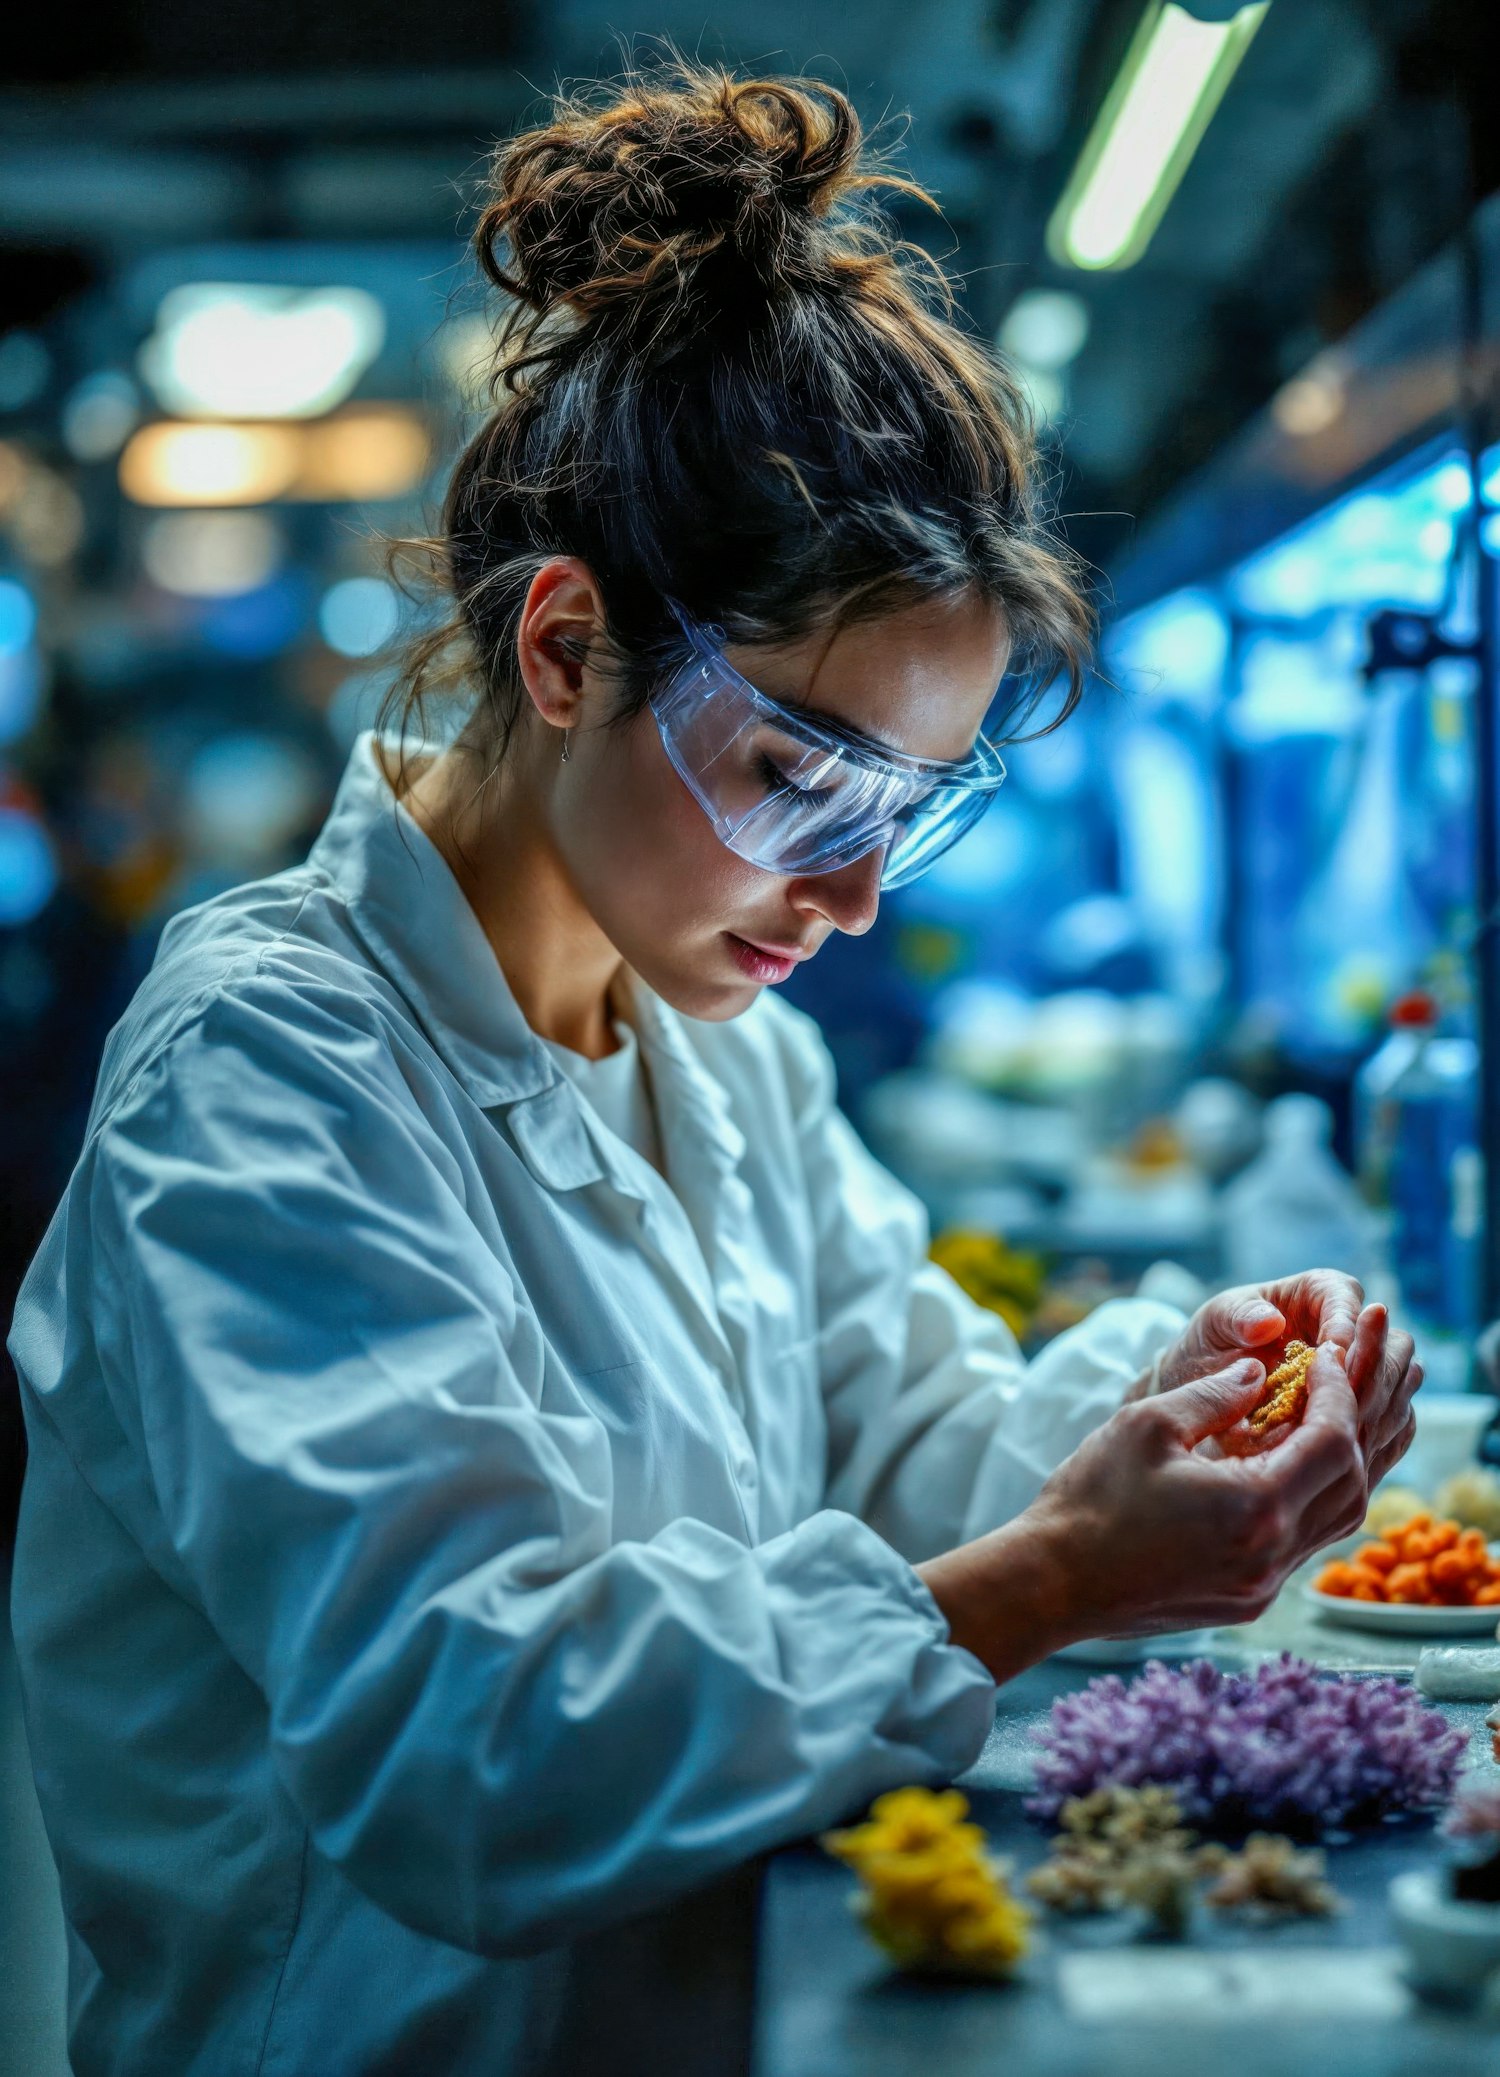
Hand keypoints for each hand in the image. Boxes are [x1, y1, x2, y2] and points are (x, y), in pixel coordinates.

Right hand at [919, 1350, 1366, 1680]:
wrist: (1053, 1582)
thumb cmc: (1091, 1500)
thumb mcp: (1148, 1423)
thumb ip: (1215, 1393)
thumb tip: (1261, 1370)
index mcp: (1255, 1508)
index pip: (1334, 1442)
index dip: (1338, 1392)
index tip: (1323, 1356)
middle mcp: (1272, 1556)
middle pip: (1353, 1485)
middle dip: (1350, 1427)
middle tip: (1327, 1385)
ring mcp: (1264, 1587)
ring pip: (1337, 1522)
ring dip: (1337, 1468)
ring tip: (1313, 1422)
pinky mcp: (1249, 1601)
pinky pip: (1304, 1545)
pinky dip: (1310, 1501)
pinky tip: (1282, 1470)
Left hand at [1147, 1271, 1418, 1488]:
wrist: (1204, 1389)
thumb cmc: (1210, 1344)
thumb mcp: (1214, 1324)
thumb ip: (1237, 1318)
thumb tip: (1268, 1322)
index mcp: (1315, 1293)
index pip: (1346, 1296)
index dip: (1344, 1325)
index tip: (1333, 1357)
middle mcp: (1347, 1328)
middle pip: (1389, 1339)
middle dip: (1373, 1369)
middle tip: (1348, 1401)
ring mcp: (1359, 1372)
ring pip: (1399, 1380)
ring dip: (1381, 1405)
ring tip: (1350, 1431)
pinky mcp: (1360, 1409)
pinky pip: (1392, 1418)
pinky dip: (1379, 1432)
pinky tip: (1359, 1453)